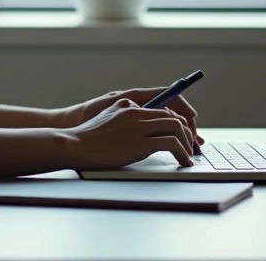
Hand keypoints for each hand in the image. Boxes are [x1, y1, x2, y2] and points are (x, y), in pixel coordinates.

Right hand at [61, 98, 195, 168]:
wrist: (74, 145)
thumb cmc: (87, 136)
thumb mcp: (106, 116)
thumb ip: (124, 115)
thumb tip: (139, 122)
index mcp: (130, 105)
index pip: (164, 108)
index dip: (179, 122)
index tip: (185, 134)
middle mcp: (137, 112)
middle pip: (174, 117)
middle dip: (187, 133)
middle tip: (191, 147)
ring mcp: (139, 127)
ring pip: (176, 128)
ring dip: (187, 143)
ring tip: (188, 156)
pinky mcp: (140, 143)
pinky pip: (172, 144)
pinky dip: (182, 153)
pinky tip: (183, 161)